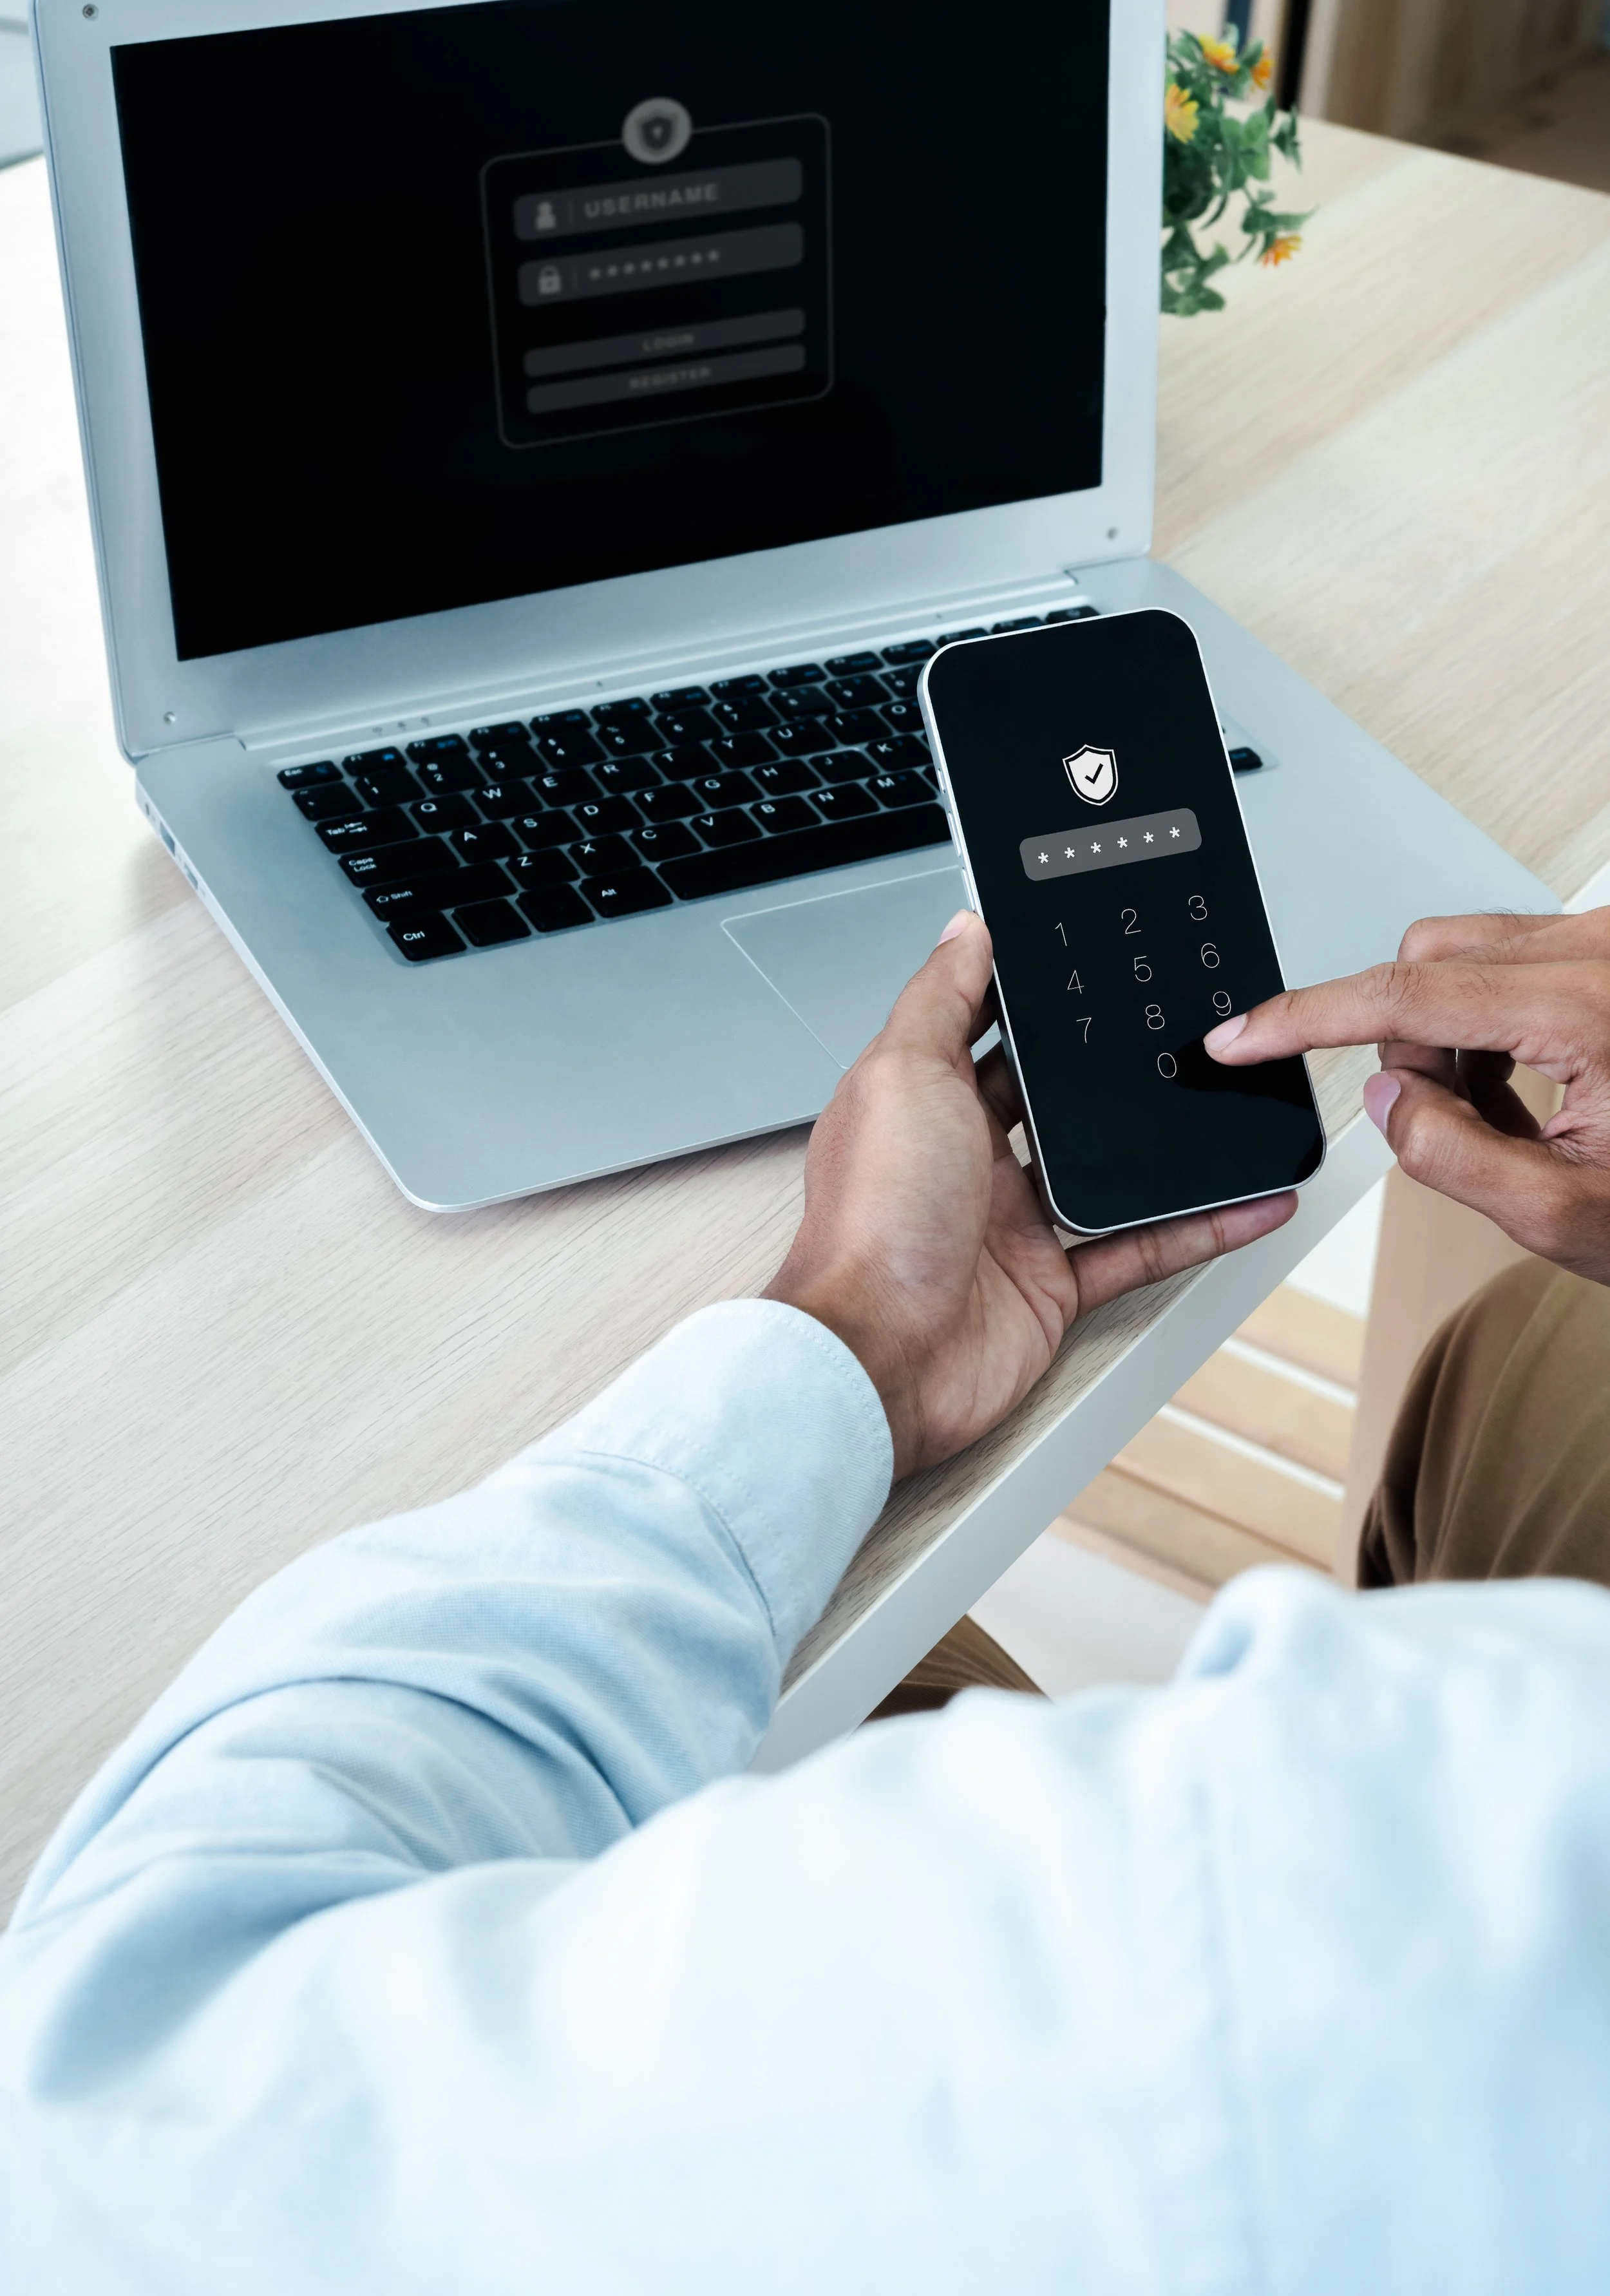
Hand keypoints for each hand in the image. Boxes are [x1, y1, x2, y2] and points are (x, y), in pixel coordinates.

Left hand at [765, 911, 1296, 1478]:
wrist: (880, 1358)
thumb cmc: (873, 1222)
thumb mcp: (901, 1073)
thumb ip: (938, 999)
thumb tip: (963, 931)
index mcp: (919, 1102)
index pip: (977, 1029)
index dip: (1023, 993)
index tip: (1080, 956)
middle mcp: (962, 1160)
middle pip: (1047, 1097)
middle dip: (1103, 1065)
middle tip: (1172, 1022)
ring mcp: (1010, 1224)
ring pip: (1105, 1172)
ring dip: (1164, 1146)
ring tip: (1224, 1101)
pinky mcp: (1051, 1285)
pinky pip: (1140, 1246)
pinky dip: (1198, 1226)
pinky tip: (1249, 1200)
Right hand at [1205, 906, 1609, 1282]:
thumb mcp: (1563, 1215)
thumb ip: (1450, 1157)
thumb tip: (1388, 1100)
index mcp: (1591, 1008)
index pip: (1407, 997)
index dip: (1306, 1020)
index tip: (1242, 1037)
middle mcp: (1605, 949)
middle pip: (1427, 962)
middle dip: (1409, 1046)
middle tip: (1457, 1126)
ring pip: (1461, 955)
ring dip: (1453, 1038)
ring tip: (1515, 1114)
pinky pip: (1508, 958)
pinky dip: (1492, 1024)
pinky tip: (1538, 1085)